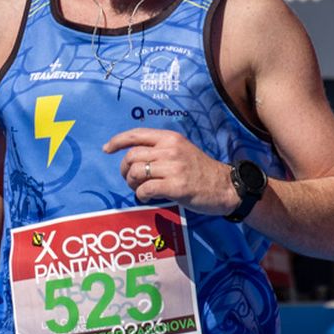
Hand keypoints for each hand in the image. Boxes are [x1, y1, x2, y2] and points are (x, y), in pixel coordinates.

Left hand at [102, 128, 237, 215]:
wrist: (226, 187)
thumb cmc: (200, 171)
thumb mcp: (181, 150)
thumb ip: (159, 150)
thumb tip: (132, 158)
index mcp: (170, 138)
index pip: (137, 134)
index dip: (117, 141)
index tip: (106, 149)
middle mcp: (170, 149)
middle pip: (132, 156)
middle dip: (124, 170)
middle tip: (130, 180)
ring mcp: (174, 168)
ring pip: (136, 172)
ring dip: (132, 184)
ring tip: (139, 189)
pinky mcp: (176, 186)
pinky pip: (145, 190)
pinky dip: (141, 195)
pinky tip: (147, 198)